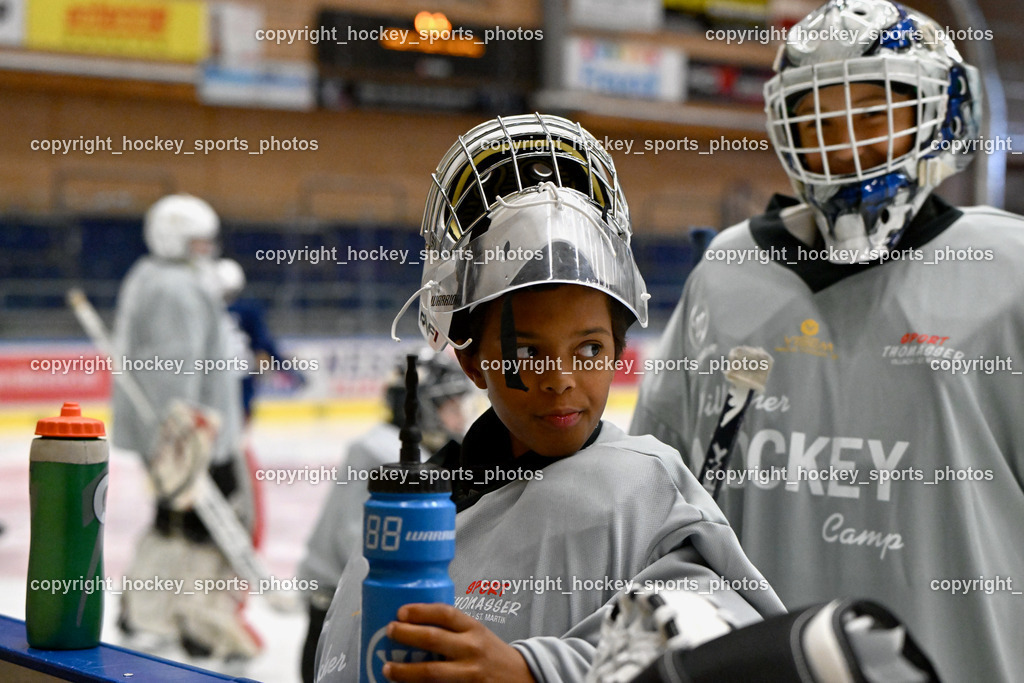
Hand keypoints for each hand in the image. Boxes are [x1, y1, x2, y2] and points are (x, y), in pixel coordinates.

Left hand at [381, 603, 533, 682]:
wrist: (521, 679)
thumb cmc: (491, 654)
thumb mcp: (478, 634)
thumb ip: (454, 630)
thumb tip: (413, 625)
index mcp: (474, 629)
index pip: (446, 614)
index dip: (421, 611)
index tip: (401, 612)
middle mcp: (472, 649)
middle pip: (433, 640)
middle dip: (407, 635)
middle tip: (389, 631)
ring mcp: (470, 674)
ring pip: (431, 672)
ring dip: (405, 671)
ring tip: (387, 668)